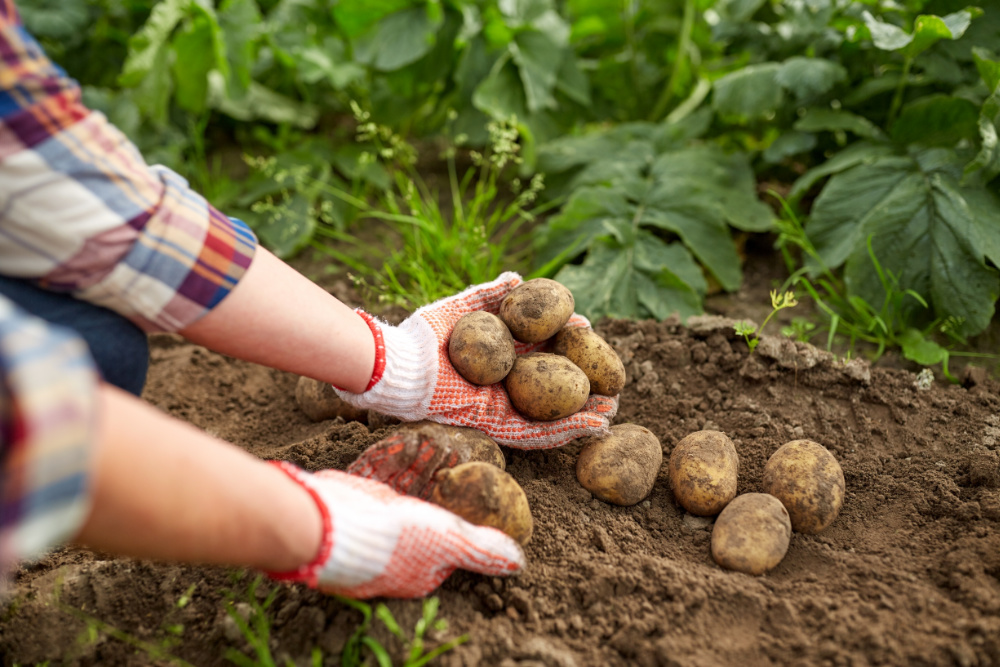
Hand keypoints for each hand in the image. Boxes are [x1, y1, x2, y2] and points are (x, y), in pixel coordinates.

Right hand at [264, 461, 523, 598]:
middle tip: (451, 451)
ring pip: (403, 490)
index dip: (464, 508)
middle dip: (438, 481)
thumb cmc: (393, 537)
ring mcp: (373, 528)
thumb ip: (481, 549)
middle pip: (427, 510)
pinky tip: (399, 442)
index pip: (454, 539)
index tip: (471, 480)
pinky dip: (389, 460)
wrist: (325, 522)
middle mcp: (399, 552)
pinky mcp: (354, 505)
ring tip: (430, 440)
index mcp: (423, 569)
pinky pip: (378, 479)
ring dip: (416, 466)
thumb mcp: (448, 540)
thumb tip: (520, 563)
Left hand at [335, 272, 617, 448]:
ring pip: (550, 414)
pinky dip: (564, 432)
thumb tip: (518, 278)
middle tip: (612, 382)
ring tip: (612, 411)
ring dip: (582, 414)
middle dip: (582, 386)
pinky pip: (535, 434)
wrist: (402, 366)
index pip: (541, 354)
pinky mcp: (495, 425)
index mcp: (498, 358)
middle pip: (551, 387)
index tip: (591, 338)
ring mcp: (501, 407)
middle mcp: (503, 385)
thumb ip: (490, 296)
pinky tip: (592, 427)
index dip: (566, 349)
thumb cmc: (426, 335)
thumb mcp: (463, 310)